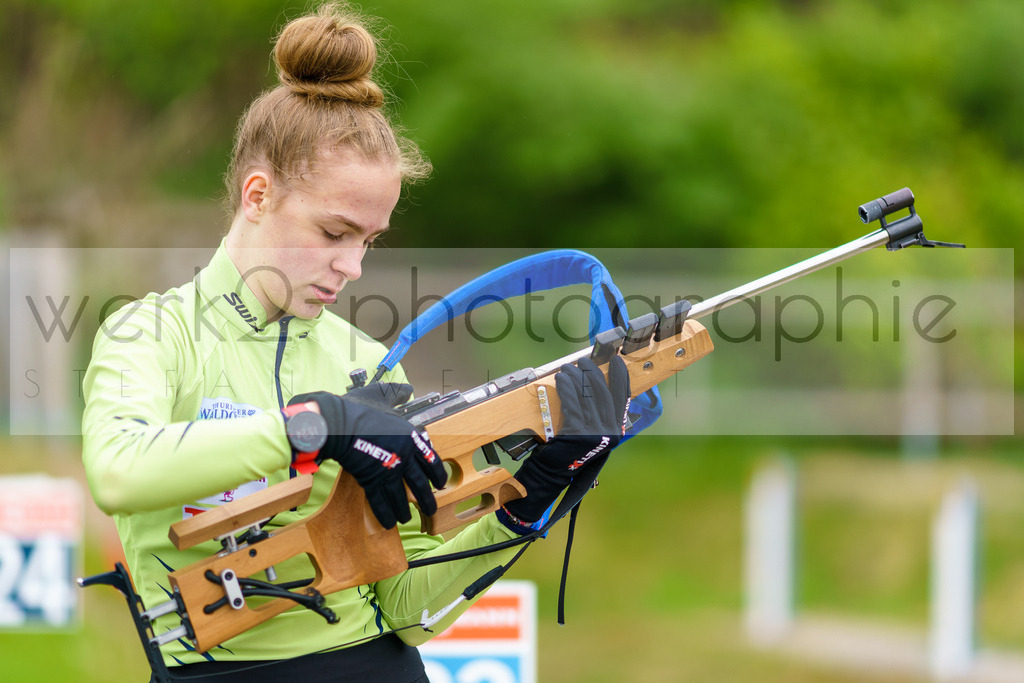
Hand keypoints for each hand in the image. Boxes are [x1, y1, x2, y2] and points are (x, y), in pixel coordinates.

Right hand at [288, 386, 445, 528]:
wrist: (337, 423)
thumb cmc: (357, 408)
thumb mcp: (381, 395)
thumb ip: (396, 394)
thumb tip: (406, 389)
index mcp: (409, 437)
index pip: (428, 459)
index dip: (436, 473)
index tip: (440, 483)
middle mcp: (403, 456)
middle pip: (419, 482)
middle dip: (426, 498)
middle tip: (431, 509)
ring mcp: (388, 469)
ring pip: (400, 495)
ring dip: (404, 509)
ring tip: (407, 519)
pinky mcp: (370, 480)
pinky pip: (380, 500)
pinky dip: (385, 513)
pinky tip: (390, 522)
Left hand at [502, 356, 629, 524]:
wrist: (553, 472)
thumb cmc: (570, 448)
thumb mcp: (591, 431)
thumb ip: (597, 412)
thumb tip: (592, 380)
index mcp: (616, 429)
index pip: (623, 397)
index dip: (620, 376)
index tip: (615, 360)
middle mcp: (608, 431)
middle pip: (603, 392)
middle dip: (592, 372)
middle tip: (583, 361)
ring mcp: (594, 433)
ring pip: (586, 395)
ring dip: (575, 377)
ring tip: (567, 368)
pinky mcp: (577, 433)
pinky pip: (572, 403)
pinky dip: (566, 388)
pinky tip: (561, 380)